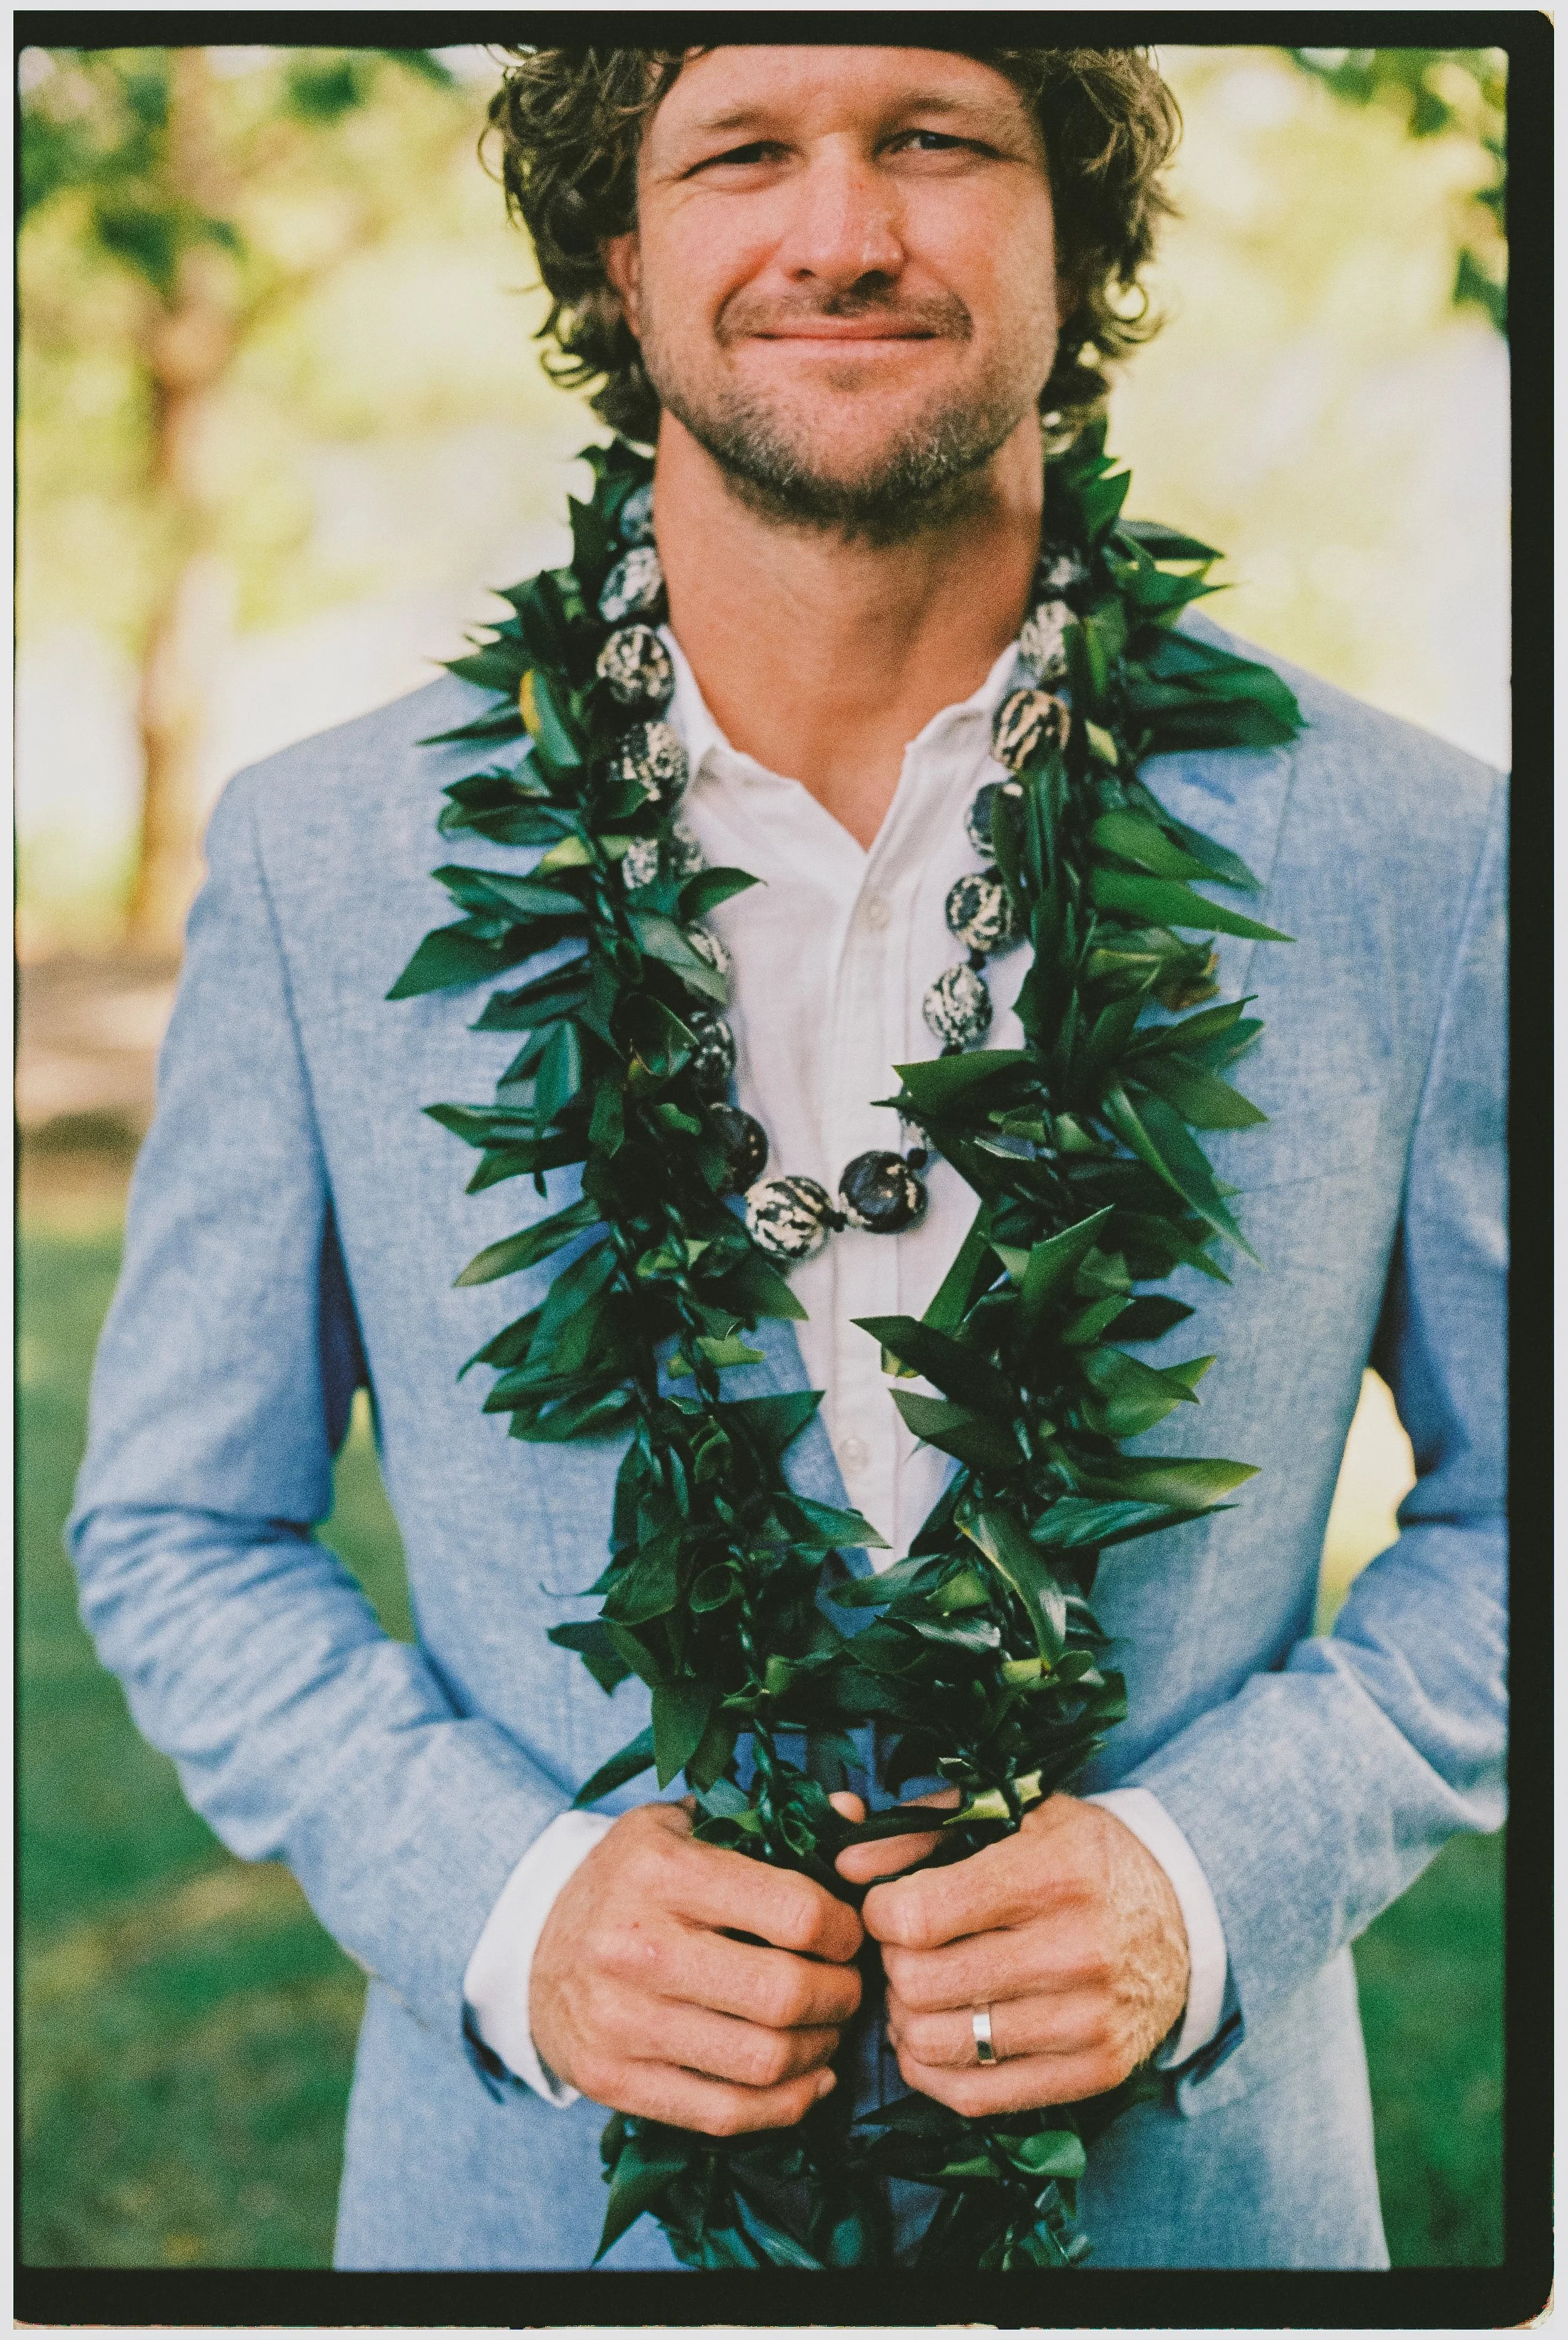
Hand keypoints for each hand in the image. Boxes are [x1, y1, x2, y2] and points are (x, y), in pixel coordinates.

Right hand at [530, 1797, 864, 2135]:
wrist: (533, 1942)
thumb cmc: (632, 1879)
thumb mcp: (685, 1825)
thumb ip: (770, 1818)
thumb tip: (854, 1814)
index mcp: (662, 1869)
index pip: (794, 1912)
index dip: (843, 1929)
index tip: (848, 1933)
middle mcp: (636, 1946)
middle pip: (785, 1994)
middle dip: (842, 1995)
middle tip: (849, 1986)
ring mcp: (620, 2021)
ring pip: (762, 2061)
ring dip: (820, 2051)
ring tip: (828, 2029)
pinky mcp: (611, 2080)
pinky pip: (723, 2114)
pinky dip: (784, 2105)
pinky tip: (807, 2079)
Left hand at [835, 1790, 1188, 2113]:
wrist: (1183, 1916)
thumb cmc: (1079, 1855)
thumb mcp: (1010, 1814)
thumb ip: (920, 1828)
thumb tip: (843, 1861)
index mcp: (1050, 1874)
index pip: (918, 1916)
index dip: (880, 1912)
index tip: (889, 1904)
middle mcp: (1074, 1951)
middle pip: (920, 1984)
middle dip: (891, 1966)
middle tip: (902, 1950)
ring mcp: (1088, 2021)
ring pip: (940, 2045)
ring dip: (906, 2020)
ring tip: (917, 1991)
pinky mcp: (1095, 2073)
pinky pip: (977, 2098)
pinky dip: (934, 2072)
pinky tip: (936, 2036)